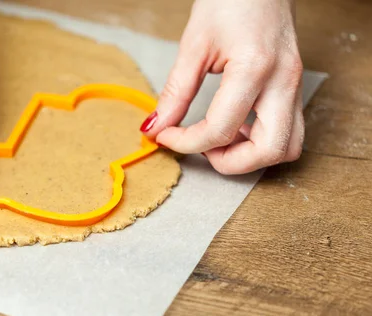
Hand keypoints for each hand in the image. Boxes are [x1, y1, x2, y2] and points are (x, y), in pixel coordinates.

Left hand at [141, 0, 303, 173]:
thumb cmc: (231, 0)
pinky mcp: (295, 88)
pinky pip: (289, 132)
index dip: (185, 143)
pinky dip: (262, 142)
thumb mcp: (194, 45)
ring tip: (220, 139)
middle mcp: (284, 82)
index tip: (166, 136)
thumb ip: (174, 92)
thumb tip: (156, 126)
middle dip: (230, 162)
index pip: (220, 130)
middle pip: (269, 151)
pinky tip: (238, 127)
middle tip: (201, 148)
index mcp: (255, 68)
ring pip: (287, 147)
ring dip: (251, 156)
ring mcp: (296, 86)